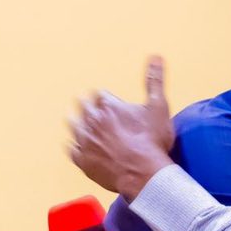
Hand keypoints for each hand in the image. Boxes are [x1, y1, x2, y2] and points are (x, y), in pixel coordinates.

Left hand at [67, 56, 174, 200]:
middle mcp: (92, 120)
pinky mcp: (82, 160)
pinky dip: (74, 147)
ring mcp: (85, 141)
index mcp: (108, 106)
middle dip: (88, 107)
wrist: (144, 174)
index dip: (106, 99)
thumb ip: (154, 81)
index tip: (107, 102)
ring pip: (73, 126)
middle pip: (83, 107)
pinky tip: (76, 147)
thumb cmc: (152, 142)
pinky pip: (71, 150)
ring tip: (77, 122)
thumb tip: (155, 56)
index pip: (101, 95)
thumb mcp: (158, 107)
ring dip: (76, 123)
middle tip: (89, 108)